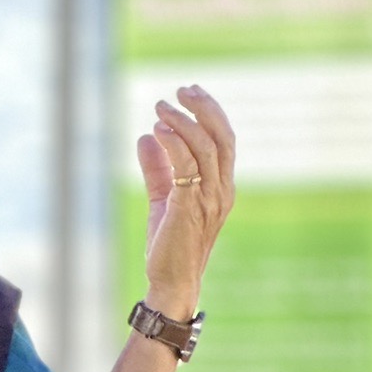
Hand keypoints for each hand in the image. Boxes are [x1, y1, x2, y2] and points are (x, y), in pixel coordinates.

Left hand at [138, 85, 234, 321]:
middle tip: (181, 89)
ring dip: (183, 121)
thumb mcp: (163, 199)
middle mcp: (221, 190)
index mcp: (221, 187)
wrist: (170, 282)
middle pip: (222, 136)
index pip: (225, 140)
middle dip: (204, 107)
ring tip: (161, 106)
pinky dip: (174, 143)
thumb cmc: (169, 245)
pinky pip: (187, 167)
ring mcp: (209, 200)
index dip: (211, 113)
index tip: (191, 93)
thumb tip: (146, 137)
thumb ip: (158, 169)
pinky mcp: (189, 209)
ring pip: (206, 147)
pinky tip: (159, 131)